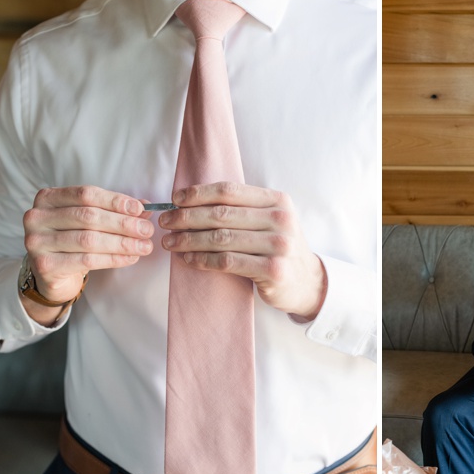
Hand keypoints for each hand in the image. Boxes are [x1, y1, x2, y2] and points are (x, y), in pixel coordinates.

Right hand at [22, 185, 153, 312]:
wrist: (51, 274)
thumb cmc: (72, 241)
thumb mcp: (90, 221)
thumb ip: (114, 211)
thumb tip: (145, 207)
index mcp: (48, 198)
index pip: (86, 194)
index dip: (115, 201)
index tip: (139, 209)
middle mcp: (37, 217)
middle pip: (88, 217)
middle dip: (123, 224)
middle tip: (147, 230)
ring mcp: (37, 242)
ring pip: (89, 240)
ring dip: (122, 243)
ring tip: (144, 246)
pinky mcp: (44, 265)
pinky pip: (87, 260)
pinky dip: (113, 259)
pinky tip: (131, 258)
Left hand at [159, 182, 326, 319]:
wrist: (307, 282)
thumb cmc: (279, 248)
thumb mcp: (270, 220)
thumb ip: (243, 208)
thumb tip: (191, 200)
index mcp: (278, 201)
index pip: (229, 191)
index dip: (198, 194)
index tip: (174, 199)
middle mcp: (281, 220)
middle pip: (222, 214)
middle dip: (187, 217)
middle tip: (166, 222)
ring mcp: (279, 245)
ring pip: (221, 238)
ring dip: (189, 239)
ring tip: (170, 242)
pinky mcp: (273, 270)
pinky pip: (228, 261)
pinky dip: (203, 259)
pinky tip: (189, 259)